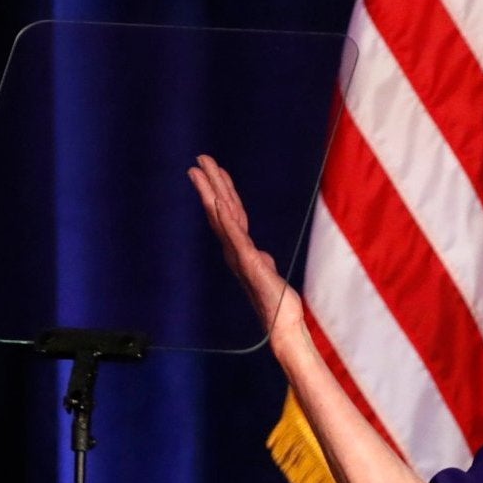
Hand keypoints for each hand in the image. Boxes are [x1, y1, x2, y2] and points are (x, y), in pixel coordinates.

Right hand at [187, 154, 305, 339]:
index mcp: (240, 248)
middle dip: (211, 182)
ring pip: (223, 216)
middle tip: (200, 159)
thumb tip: (260, 254)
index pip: (228, 213)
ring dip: (212, 192)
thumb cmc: (276, 301)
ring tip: (201, 171)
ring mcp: (240, 255)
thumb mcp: (268, 272)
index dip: (219, 190)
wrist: (282, 323)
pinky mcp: (249, 262)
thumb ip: (260, 260)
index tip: (211, 170)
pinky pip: (235, 235)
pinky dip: (225, 218)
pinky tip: (217, 202)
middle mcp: (235, 249)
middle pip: (220, 209)